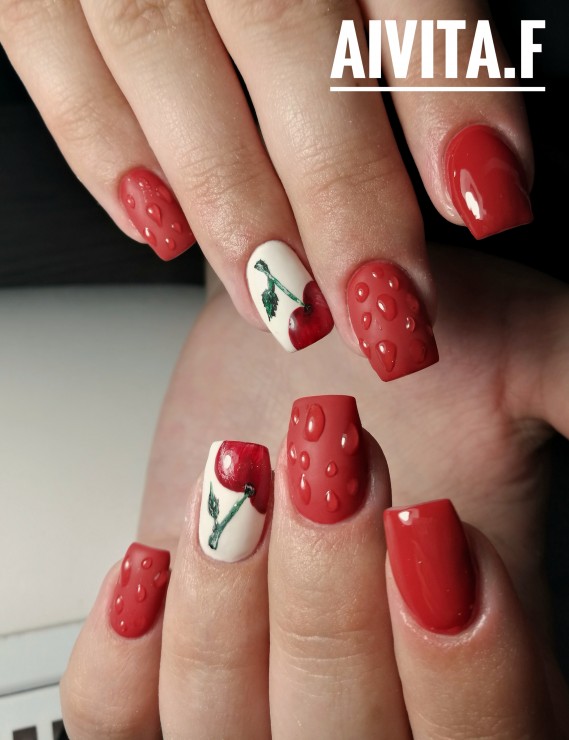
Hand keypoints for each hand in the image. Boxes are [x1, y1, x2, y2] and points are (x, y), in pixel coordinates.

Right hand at [0, 1, 533, 376]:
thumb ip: (412, 28)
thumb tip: (469, 166)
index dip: (451, 94)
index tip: (488, 201)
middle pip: (285, 35)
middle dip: (339, 191)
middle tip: (381, 307)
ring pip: (162, 58)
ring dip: (229, 202)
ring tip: (282, 303)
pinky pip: (53, 60)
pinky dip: (105, 155)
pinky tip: (161, 232)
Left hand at [60, 244, 568, 736]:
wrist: (290, 342)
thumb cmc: (390, 350)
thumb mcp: (515, 356)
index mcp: (481, 671)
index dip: (469, 666)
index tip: (434, 530)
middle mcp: (368, 702)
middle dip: (331, 608)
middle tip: (328, 467)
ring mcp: (255, 698)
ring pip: (226, 736)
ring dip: (226, 610)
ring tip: (240, 479)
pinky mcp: (163, 670)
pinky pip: (122, 724)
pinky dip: (124, 660)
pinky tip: (152, 564)